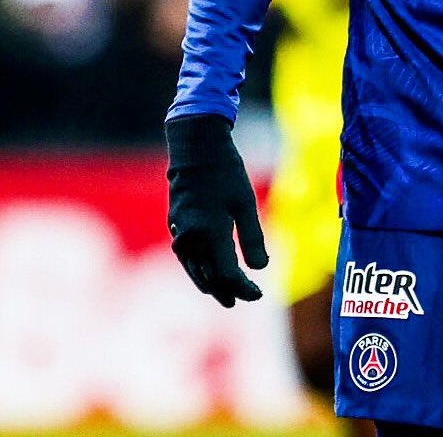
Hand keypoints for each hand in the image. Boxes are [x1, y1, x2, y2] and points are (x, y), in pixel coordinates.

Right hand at [165, 113, 268, 307]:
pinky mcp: (176, 228)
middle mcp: (190, 239)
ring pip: (195, 271)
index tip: (259, 294)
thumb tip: (260, 269)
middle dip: (228, 290)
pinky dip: (200, 271)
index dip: (243, 288)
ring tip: (228, 297)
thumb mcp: (245, 202)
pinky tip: (210, 274)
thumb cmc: (226, 173)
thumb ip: (252, 237)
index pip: (227, 274)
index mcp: (209, 233)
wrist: (195, 149)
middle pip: (209, 277)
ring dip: (212, 285)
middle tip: (246, 298)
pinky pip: (188, 260)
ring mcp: (179, 235)